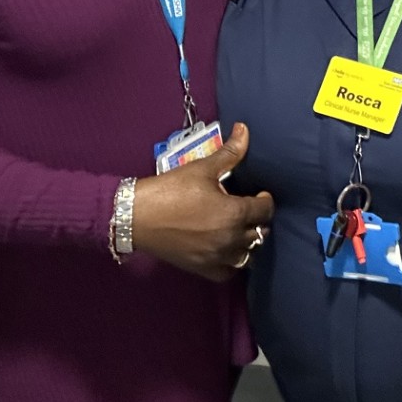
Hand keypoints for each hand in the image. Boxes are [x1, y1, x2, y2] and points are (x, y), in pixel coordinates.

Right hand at [130, 122, 273, 280]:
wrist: (136, 216)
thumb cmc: (171, 190)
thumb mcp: (202, 168)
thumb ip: (229, 153)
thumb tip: (244, 129)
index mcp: (234, 213)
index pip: (265, 210)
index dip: (265, 200)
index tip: (259, 194)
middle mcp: (230, 239)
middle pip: (259, 233)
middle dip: (257, 220)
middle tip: (247, 210)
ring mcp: (217, 257)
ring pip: (247, 254)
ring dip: (247, 242)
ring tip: (238, 230)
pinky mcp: (203, 269)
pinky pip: (228, 272)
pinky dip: (231, 262)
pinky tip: (225, 250)